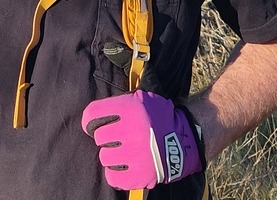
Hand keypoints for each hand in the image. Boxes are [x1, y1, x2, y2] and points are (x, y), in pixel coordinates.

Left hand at [80, 90, 202, 189]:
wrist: (186, 139)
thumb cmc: (160, 119)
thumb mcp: (143, 99)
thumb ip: (120, 104)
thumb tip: (93, 116)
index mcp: (131, 109)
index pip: (93, 114)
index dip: (89, 120)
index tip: (93, 125)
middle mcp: (133, 131)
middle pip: (98, 137)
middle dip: (106, 138)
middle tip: (117, 139)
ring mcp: (137, 155)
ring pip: (104, 157)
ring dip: (111, 155)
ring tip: (124, 152)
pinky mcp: (141, 175)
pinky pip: (112, 177)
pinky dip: (116, 173)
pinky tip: (125, 166)